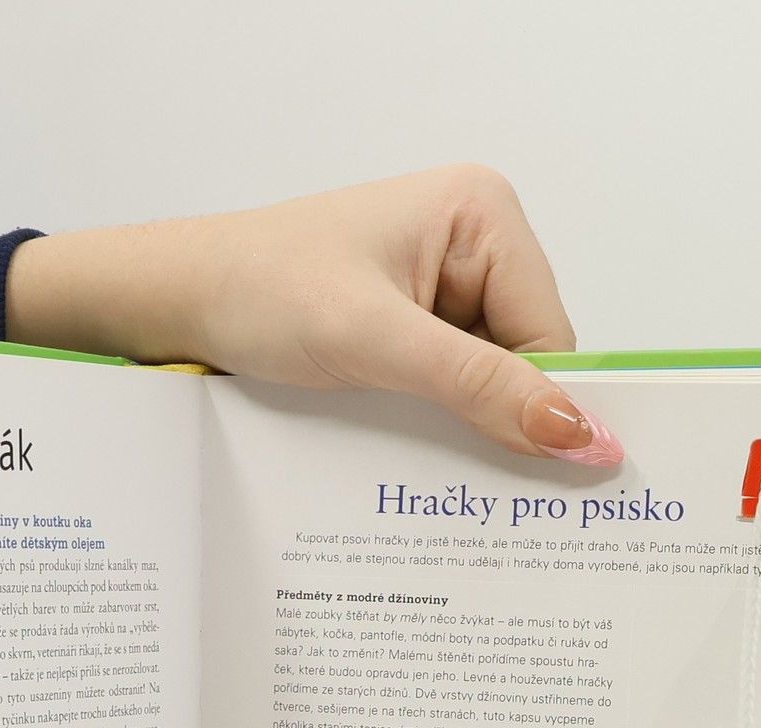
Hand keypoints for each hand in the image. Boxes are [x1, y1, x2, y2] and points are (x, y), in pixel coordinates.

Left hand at [5, 164, 620, 463]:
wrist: (177, 302)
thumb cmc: (261, 293)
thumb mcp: (377, 343)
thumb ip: (480, 387)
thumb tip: (583, 434)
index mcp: (484, 211)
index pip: (552, 332)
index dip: (542, 405)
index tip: (538, 480)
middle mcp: (474, 240)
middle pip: (528, 358)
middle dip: (500, 417)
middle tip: (475, 484)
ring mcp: (442, 284)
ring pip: (490, 382)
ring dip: (463, 425)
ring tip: (423, 455)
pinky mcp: (410, 324)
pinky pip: (451, 387)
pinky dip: (435, 422)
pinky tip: (407, 444)